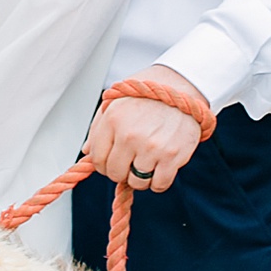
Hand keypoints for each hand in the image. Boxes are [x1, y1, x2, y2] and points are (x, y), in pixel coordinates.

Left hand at [85, 71, 211, 193]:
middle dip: (121, 171)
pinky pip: (159, 185)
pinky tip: (160, 168)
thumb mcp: (117, 101)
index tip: (112, 161)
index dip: (103, 164)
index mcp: (113, 120)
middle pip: (115, 173)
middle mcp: (129, 135)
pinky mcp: (172, 155)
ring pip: (137, 182)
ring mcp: (151, 146)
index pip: (97, 158)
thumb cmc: (148, 93)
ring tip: (147, 161)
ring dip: (141, 177)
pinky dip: (158, 182)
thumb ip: (98, 127)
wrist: (183, 85)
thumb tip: (87, 152)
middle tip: (131, 162)